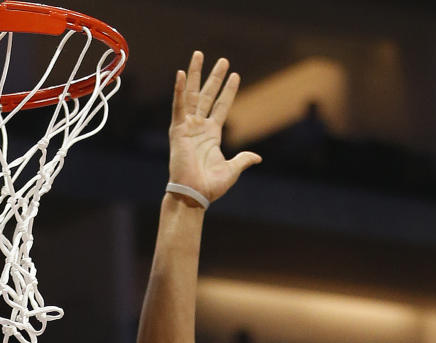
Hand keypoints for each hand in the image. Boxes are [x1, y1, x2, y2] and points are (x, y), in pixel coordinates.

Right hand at [168, 51, 260, 205]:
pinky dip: (179, 91)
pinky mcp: (178, 130)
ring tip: (199, 54)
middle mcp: (199, 127)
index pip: (222, 106)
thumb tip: (257, 157)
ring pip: (192, 94)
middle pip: (208, 95)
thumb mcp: (232, 170)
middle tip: (223, 60)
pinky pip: (178, 107)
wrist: (194, 195)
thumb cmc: (210, 186)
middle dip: (215, 77)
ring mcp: (188, 126)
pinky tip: (182, 74)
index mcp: (211, 135)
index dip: (229, 91)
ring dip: (196, 74)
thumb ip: (243, 159)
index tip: (235, 75)